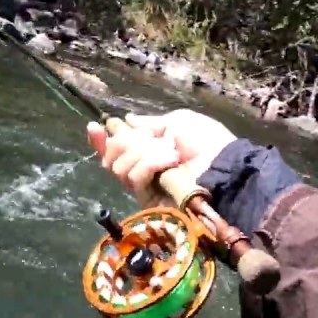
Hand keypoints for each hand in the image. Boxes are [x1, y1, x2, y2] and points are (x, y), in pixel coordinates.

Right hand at [86, 109, 236, 207]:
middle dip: (123, 143)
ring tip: (169, 151)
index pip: (115, 149)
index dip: (101, 140)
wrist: (223, 163)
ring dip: (142, 153)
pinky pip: (135, 177)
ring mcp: (144, 185)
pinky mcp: (148, 198)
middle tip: (145, 138)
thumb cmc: (206, 140)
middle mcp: (141, 169)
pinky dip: (150, 163)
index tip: (95, 125)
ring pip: (120, 168)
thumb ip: (149, 123)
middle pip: (111, 158)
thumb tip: (127, 120)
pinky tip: (169, 159)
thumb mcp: (177, 121)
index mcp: (147, 150)